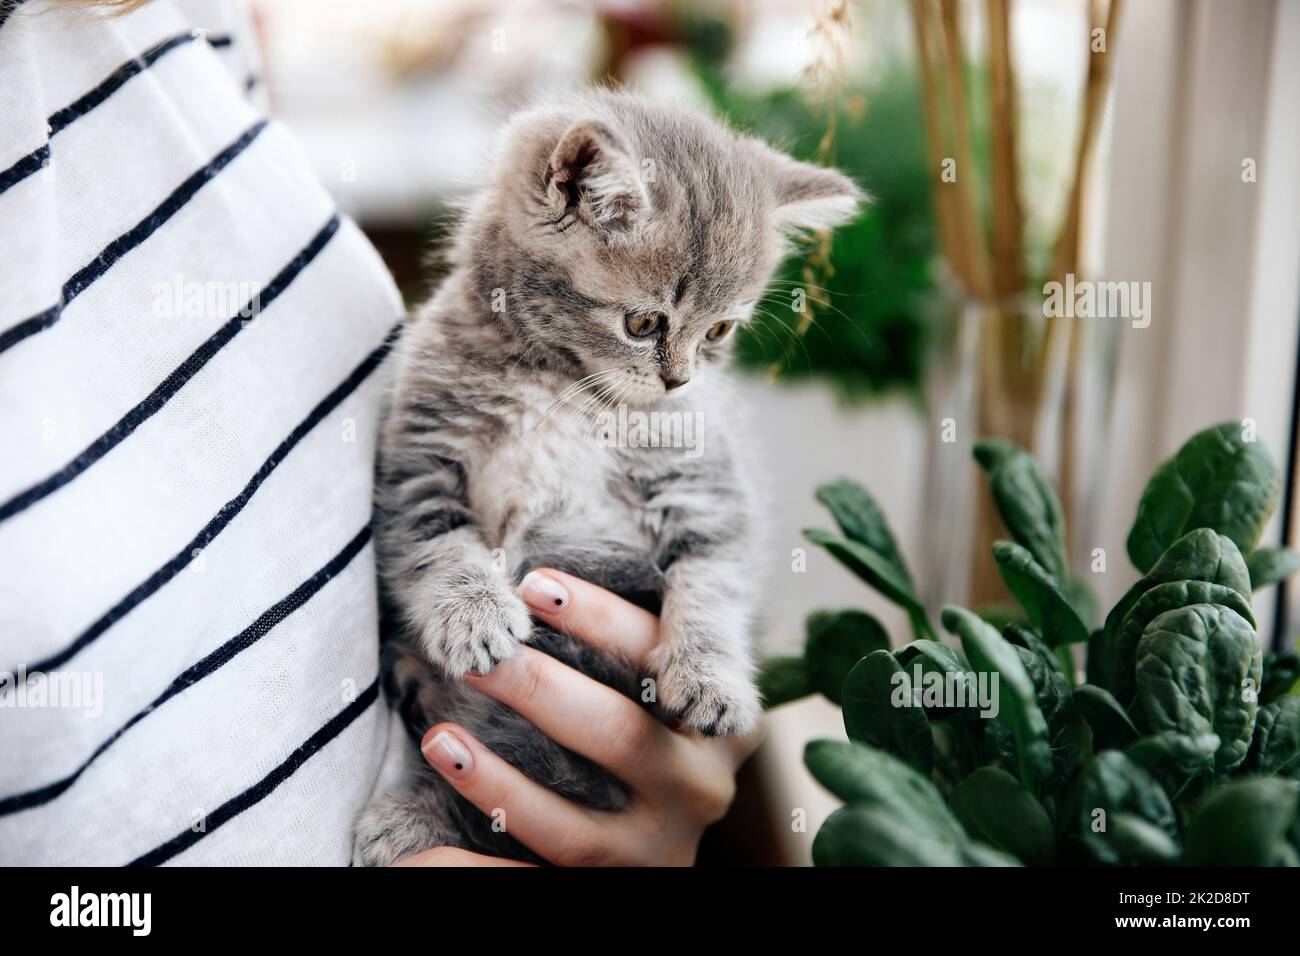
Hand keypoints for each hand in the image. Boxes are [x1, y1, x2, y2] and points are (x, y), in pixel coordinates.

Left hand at [396, 568, 761, 866]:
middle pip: (620, 730)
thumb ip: (641, 654)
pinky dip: (492, 806)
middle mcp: (703, 788)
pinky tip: (448, 769)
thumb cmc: (633, 741)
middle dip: (540, 684)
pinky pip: (545, 853)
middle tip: (482, 648)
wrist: (639, 848)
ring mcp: (661, 849)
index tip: (535, 585)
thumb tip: (549, 579)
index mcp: (723, 724)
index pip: (664, 657)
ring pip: (578, 808)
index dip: (598, 617)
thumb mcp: (658, 701)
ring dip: (501, 768)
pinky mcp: (616, 883)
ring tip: (443, 725)